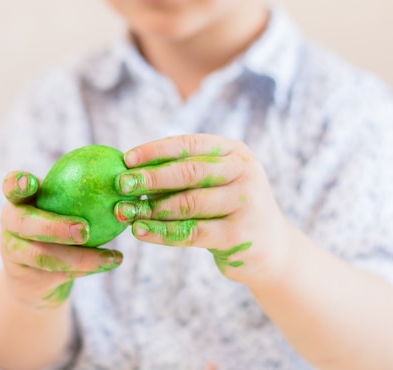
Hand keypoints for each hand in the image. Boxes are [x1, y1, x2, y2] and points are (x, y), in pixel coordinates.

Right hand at [0, 171, 122, 307]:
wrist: (35, 275)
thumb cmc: (56, 224)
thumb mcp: (61, 204)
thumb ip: (81, 186)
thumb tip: (124, 168)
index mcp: (18, 201)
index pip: (12, 187)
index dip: (17, 184)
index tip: (30, 182)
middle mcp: (10, 225)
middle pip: (25, 224)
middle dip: (53, 227)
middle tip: (84, 229)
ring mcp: (15, 254)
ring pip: (43, 255)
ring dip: (80, 257)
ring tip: (109, 255)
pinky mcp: (27, 279)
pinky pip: (60, 273)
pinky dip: (89, 267)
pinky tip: (114, 261)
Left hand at [113, 135, 295, 287]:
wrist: (271, 249)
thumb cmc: (229, 209)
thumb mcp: (217, 182)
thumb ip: (185, 173)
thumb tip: (131, 169)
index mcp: (234, 152)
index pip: (189, 144)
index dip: (155, 150)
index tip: (126, 159)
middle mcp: (244, 173)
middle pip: (188, 172)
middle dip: (150, 178)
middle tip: (121, 184)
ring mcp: (244, 204)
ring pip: (188, 203)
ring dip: (151, 208)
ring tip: (124, 211)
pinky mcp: (237, 235)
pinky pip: (190, 232)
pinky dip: (161, 232)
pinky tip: (139, 231)